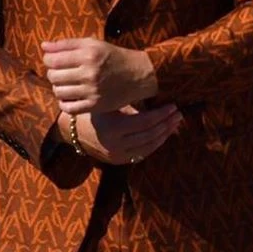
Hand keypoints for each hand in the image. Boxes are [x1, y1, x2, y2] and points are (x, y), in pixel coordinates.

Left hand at [42, 37, 157, 114]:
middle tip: (61, 71)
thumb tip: (44, 46)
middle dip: (53, 73)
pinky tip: (70, 96)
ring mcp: (92, 91)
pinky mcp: (95, 106)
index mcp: (88, 54)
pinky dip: (64, 103)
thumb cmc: (113, 57)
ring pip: (58, 92)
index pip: (53, 59)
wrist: (138, 75)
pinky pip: (68, 108)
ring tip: (66, 83)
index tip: (53, 60)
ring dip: (58, 87)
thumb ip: (67, 44)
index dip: (48, 59)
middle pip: (53, 76)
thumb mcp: (93, 44)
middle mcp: (90, 73)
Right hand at [61, 105, 181, 164]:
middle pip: (149, 135)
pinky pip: (142, 154)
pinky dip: (155, 144)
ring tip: (175, 122)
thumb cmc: (94, 109)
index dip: (161, 114)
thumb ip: (129, 99)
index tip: (173, 106)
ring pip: (148, 147)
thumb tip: (156, 90)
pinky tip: (164, 133)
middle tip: (178, 113)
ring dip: (165, 134)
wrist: (74, 130)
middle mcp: (115, 145)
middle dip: (167, 124)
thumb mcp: (108, 101)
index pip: (145, 122)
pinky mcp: (118, 161)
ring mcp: (117, 155)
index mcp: (113, 128)